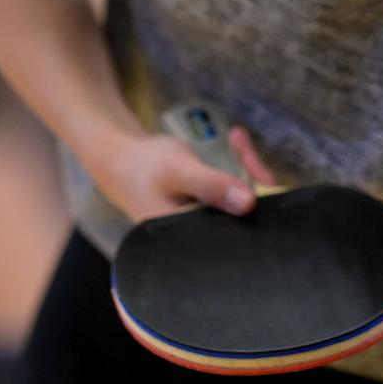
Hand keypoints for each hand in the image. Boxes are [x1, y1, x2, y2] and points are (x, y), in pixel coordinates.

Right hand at [102, 124, 280, 223]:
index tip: (258, 174)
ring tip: (236, 140)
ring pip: (243, 203)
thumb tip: (250, 204)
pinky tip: (235, 141)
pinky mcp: (209, 212)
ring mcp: (207, 225)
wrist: (122, 161)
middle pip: (247, 218)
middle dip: (254, 181)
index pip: (239, 236)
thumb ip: (210, 186)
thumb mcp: (178, 172)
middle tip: (241, 148)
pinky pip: (233, 194)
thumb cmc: (145, 168)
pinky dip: (236, 170)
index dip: (260, 209)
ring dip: (246, 171)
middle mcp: (203, 240)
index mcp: (192, 244)